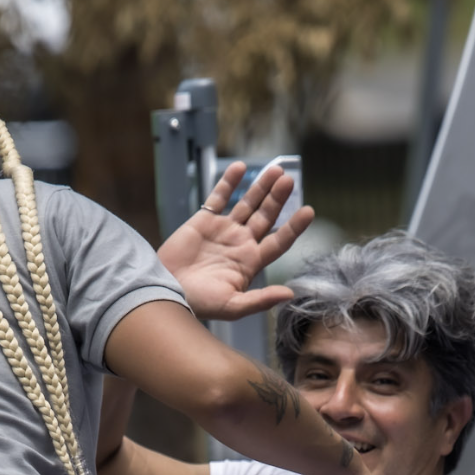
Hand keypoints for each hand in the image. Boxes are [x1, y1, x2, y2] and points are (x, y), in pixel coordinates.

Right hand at [156, 161, 315, 320]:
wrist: (165, 290)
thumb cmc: (198, 303)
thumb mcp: (232, 306)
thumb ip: (260, 300)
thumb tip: (290, 294)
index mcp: (251, 262)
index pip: (279, 241)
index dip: (294, 227)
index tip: (308, 211)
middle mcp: (241, 243)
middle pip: (266, 216)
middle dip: (278, 199)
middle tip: (289, 181)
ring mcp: (223, 230)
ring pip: (247, 203)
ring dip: (261, 187)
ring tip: (276, 170)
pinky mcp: (204, 220)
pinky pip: (219, 197)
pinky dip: (229, 182)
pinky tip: (240, 167)